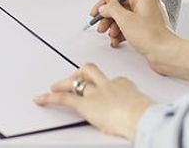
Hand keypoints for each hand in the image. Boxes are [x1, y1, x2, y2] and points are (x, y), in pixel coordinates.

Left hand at [34, 63, 152, 140]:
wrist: (141, 116)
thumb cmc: (146, 115)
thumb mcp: (146, 110)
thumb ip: (141, 110)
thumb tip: (145, 117)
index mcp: (125, 86)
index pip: (113, 81)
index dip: (107, 84)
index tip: (107, 89)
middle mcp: (109, 85)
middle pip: (92, 71)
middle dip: (81, 73)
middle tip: (74, 78)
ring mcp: (96, 93)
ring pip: (77, 80)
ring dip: (65, 83)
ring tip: (55, 87)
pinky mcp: (85, 104)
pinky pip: (64, 99)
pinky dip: (50, 98)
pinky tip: (41, 99)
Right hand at [91, 0, 171, 51]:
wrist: (166, 54)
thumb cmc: (151, 36)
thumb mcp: (125, 19)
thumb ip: (111, 9)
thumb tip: (105, 7)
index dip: (105, 2)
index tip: (96, 11)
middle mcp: (147, 4)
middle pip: (121, 7)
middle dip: (109, 18)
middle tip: (101, 26)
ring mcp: (148, 17)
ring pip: (125, 18)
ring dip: (115, 27)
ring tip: (111, 36)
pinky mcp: (148, 28)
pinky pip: (131, 27)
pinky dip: (122, 33)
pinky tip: (117, 41)